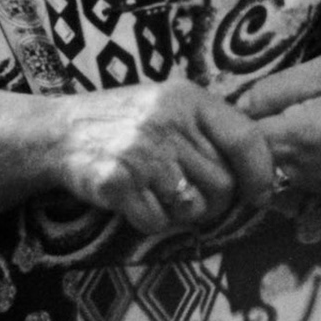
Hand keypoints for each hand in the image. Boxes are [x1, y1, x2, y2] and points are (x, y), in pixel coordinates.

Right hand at [52, 79, 273, 234]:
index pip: (245, 137)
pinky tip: (134, 198)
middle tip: (188, 193)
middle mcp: (166, 122)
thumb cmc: (124, 120)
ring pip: (194, 208)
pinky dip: (151, 220)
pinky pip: (159, 222)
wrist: (58, 132)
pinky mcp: (118, 182)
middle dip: (213, 200)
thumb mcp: (168, 104)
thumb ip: (209, 127)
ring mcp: (141, 152)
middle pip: (223, 184)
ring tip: (158, 191)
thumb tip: (262, 171)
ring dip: (181, 212)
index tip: (259, 194)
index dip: (260, 173)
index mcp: (186, 98)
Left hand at [237, 54, 320, 202]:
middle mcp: (313, 171)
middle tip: (271, 112)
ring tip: (301, 122)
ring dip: (280, 151)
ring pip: (280, 172)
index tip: (241, 110)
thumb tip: (237, 106)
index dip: (239, 126)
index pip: (247, 143)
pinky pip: (303, 180)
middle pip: (260, 161)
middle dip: (258, 139)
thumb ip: (275, 89)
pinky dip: (302, 162)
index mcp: (305, 135)